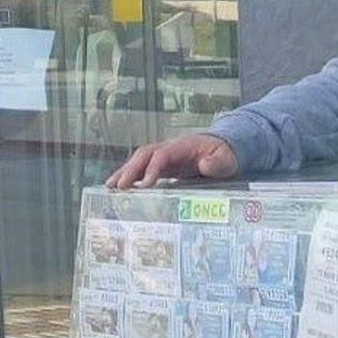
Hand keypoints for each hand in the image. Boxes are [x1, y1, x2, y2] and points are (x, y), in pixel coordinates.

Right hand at [107, 134, 237, 189]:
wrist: (224, 150)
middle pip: (144, 155)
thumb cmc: (225, 156)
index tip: (144, 184)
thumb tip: (204, 165)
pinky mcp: (164, 166)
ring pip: (140, 162)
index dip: (152, 168)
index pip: (162, 155)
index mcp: (183, 146)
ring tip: (110, 188)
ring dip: (125, 173)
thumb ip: (218, 162)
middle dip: (130, 170)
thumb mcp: (227, 159)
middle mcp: (170, 149)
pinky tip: (121, 190)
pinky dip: (131, 178)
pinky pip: (143, 170)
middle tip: (117, 186)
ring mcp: (165, 157)